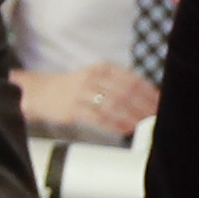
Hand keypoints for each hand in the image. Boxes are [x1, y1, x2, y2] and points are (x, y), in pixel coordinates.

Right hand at [16, 61, 158, 141]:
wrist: (40, 93)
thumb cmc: (72, 88)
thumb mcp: (95, 78)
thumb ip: (118, 85)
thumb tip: (145, 98)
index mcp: (103, 68)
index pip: (132, 79)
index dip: (149, 93)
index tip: (158, 103)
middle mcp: (93, 77)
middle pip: (125, 92)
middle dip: (143, 107)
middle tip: (152, 117)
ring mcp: (82, 92)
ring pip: (113, 105)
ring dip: (130, 117)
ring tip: (140, 125)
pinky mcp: (73, 108)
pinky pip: (98, 118)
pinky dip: (114, 125)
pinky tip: (123, 130)